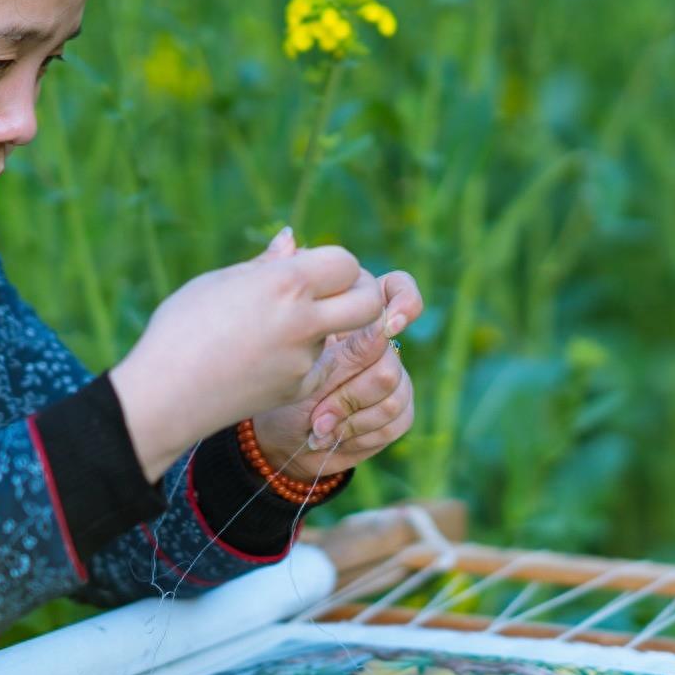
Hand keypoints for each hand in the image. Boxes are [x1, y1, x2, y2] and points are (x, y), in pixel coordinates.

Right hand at [108, 226, 385, 479]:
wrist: (163, 396)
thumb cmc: (180, 328)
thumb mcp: (218, 282)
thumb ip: (266, 263)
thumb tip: (293, 240)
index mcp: (284, 284)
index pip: (346, 262)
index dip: (336, 263)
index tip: (315, 269)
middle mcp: (303, 321)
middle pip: (369, 302)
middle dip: (361, 293)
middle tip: (337, 293)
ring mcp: (304, 360)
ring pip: (337, 332)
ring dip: (321, 325)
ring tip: (269, 328)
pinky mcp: (299, 389)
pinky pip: (316, 363)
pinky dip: (301, 356)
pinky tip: (263, 356)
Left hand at [249, 266, 422, 482]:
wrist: (274, 430)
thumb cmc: (271, 370)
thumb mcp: (272, 327)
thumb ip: (284, 282)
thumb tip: (288, 237)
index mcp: (355, 310)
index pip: (397, 288)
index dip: (403, 301)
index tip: (390, 322)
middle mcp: (380, 341)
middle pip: (389, 351)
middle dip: (352, 382)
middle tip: (318, 406)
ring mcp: (394, 377)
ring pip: (393, 386)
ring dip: (348, 411)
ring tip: (314, 426)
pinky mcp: (398, 411)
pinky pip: (396, 418)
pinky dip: (359, 432)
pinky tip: (328, 437)